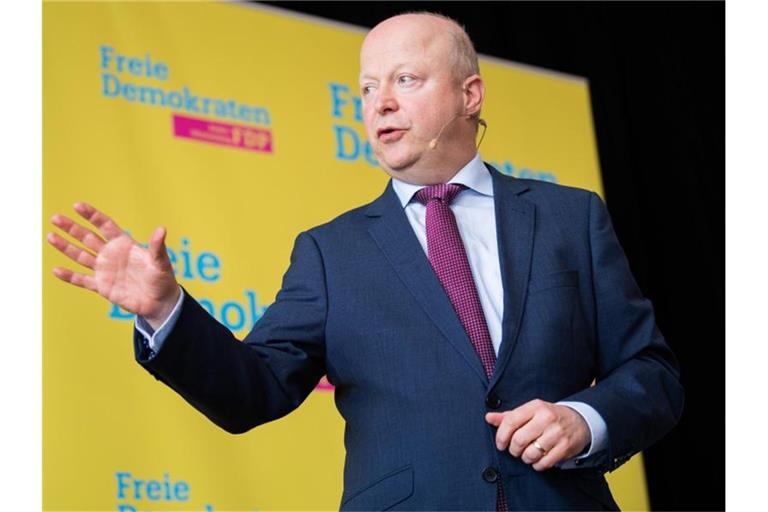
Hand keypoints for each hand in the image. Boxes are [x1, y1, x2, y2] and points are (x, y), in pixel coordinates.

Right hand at [47, 202, 179, 327]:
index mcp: (124, 244)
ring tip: (50, 236)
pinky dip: (70, 276)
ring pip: (81, 256)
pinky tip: (56, 270)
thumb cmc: (163, 279)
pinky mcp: (102, 287)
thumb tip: (162, 229)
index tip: (77, 205)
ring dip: (66, 247)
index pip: (105, 226)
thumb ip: (157, 247)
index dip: (92, 215)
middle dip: (72, 228)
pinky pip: (83, 280)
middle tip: (55, 218)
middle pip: (87, 238)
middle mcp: (111, 255)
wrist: (160, 302)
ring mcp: (105, 270)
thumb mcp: (161, 262)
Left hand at [485, 399, 589, 470]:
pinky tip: (539, 459)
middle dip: (513, 450)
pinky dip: (537, 465)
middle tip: (515, 450)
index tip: (500, 444)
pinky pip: (544, 463)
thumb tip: (488, 418)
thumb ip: (508, 416)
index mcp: (535, 407)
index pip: (510, 421)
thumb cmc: (548, 416)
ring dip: (525, 458)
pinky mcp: (565, 447)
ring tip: (528, 454)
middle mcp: (546, 418)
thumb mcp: (530, 411)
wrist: (579, 420)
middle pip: (518, 440)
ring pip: (530, 454)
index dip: (501, 436)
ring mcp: (557, 433)